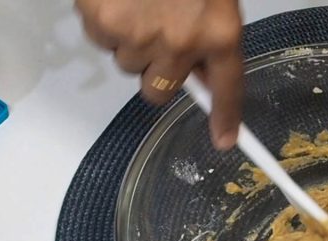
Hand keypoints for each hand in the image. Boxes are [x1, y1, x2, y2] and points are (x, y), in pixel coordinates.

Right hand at [75, 0, 243, 149]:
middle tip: (156, 30)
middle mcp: (182, 43)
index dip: (226, 117)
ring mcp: (140, 36)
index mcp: (220, 32)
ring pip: (127, 63)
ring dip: (129, 39)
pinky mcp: (104, 22)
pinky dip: (103, 19)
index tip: (224, 140)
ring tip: (138, 0)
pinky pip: (100, 38)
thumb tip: (198, 74)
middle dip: (156, 68)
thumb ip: (208, 36)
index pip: (227, 86)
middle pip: (159, 90)